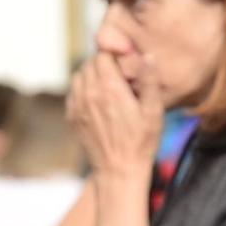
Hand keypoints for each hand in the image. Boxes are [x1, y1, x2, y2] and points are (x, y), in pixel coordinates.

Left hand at [68, 51, 164, 184]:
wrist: (118, 171)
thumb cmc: (140, 142)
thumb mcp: (153, 112)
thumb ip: (150, 81)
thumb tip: (147, 56)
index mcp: (109, 88)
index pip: (102, 54)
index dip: (113, 55)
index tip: (123, 64)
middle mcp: (89, 93)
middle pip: (89, 63)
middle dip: (102, 64)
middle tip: (117, 75)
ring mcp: (78, 106)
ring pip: (78, 76)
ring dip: (91, 76)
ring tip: (107, 87)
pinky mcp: (72, 117)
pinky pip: (73, 92)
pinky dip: (82, 90)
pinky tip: (97, 101)